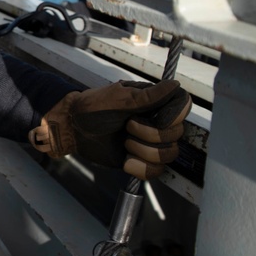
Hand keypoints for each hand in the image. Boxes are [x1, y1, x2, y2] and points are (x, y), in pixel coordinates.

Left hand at [30, 80, 189, 178]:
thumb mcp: (119, 99)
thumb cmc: (93, 107)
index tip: (158, 119)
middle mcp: (156, 121)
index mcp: (153, 102)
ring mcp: (149, 142)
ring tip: (124, 142)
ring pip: (167, 155)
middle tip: (127, 126)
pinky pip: (156, 171)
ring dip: (143, 151)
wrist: (73, 129)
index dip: (175, 115)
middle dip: (150, 134)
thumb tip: (174, 84)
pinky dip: (140, 168)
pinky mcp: (141, 160)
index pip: (182, 106)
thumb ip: (148, 96)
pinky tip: (125, 160)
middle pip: (176, 135)